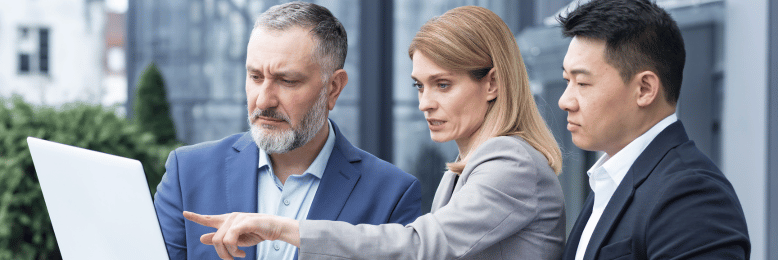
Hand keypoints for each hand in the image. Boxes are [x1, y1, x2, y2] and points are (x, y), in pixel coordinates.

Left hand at [183, 211, 299, 259]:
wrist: (275, 228)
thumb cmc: (256, 233)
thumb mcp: (236, 239)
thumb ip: (220, 238)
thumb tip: (201, 238)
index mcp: (227, 220)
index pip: (209, 218)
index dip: (196, 217)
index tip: (185, 213)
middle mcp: (230, 217)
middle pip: (215, 239)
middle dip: (221, 253)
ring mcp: (237, 218)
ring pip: (221, 240)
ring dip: (229, 253)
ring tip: (239, 256)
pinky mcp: (243, 222)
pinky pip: (230, 239)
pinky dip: (234, 249)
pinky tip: (242, 253)